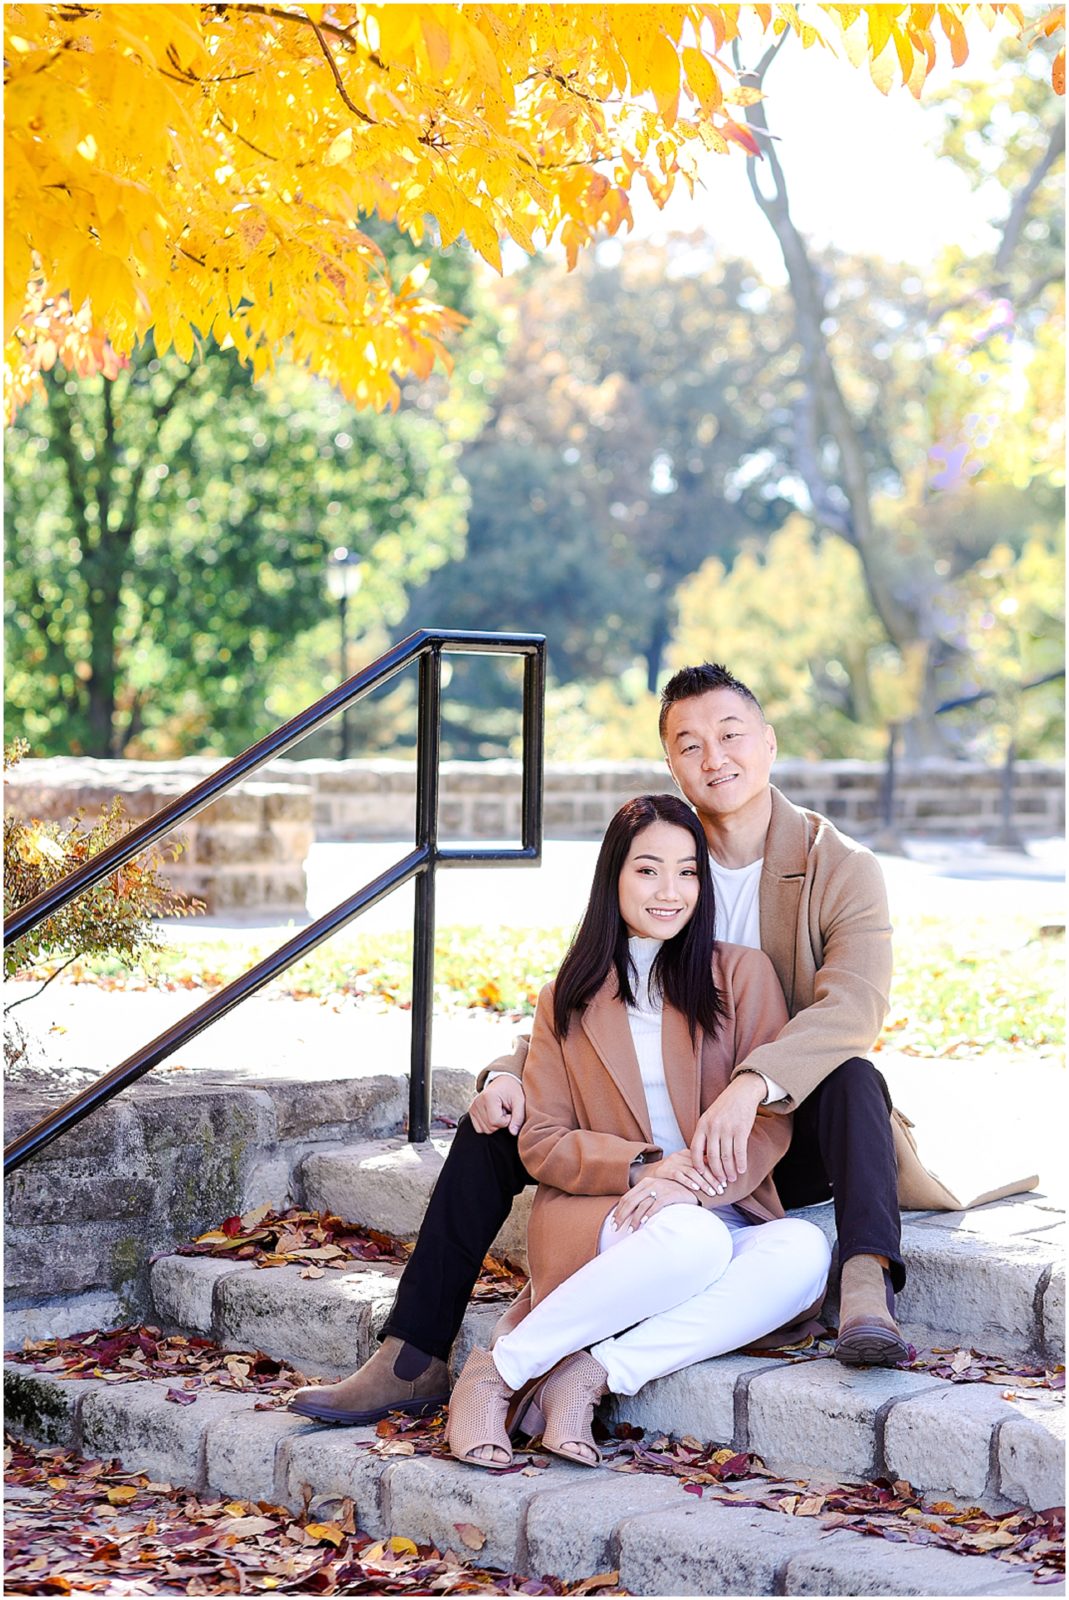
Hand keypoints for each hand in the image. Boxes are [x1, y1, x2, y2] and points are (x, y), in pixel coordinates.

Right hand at [469, 1074, 524, 1135]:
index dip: (507, 1120)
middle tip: (505, 1111)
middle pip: (490, 1127)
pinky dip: (488, 1125)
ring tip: (500, 1112)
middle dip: (501, 1123)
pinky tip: (493, 1115)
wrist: (503, 1082)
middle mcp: (477, 1102)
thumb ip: (518, 1117)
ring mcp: (473, 1107)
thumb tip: (513, 1132)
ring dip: (495, 1124)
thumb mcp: (520, 1101)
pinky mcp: (472, 1112)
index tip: (510, 1111)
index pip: (496, 1121)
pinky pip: (480, 1129)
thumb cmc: (512, 1091)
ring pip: (485, 1130)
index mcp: (488, 1097)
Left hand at [612, 1174, 698, 1231]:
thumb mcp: (657, 1192)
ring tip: (630, 1230)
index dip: (618, 1211)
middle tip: (615, 1229)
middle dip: (621, 1216)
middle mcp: (650, 1184)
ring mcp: (660, 1188)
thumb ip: (644, 1199)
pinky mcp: (669, 1194)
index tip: (613, 1222)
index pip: (626, 1197)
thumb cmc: (673, 1193)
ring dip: (634, 1219)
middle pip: (630, 1201)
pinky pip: (656, 1205)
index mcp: (645, 1183)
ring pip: (641, 1205)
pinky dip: (648, 1214)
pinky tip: (643, 1222)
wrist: (693, 1188)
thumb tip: (630, 1214)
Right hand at [638, 1149, 717, 1200]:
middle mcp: (681, 1155)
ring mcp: (673, 1162)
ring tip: (712, 1192)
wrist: (649, 1173)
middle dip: (713, 1179)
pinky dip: (688, 1182)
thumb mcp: (685, 1166)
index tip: (725, 1182)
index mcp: (688, 1153)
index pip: (706, 1160)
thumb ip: (699, 1168)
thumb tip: (720, 1174)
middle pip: (701, 1166)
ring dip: (704, 1183)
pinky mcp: (665, 1170)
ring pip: (692, 1172)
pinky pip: (679, 1176)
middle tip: (722, 1189)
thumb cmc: (671, 1172)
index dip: (717, 1171)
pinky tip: (696, 1188)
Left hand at [690, 1073, 766, 1188]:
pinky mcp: (741, 1129)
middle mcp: (713, 1127)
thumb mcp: (709, 1117)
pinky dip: (740, 1163)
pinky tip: (741, 1170)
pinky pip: (739, 1152)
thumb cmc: (724, 1107)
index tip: (702, 1175)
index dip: (697, 1165)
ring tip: (732, 1178)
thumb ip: (705, 1135)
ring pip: (726, 1157)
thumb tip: (704, 1157)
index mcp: (702, 1125)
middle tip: (720, 1181)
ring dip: (730, 1171)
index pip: (695, 1149)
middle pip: (712, 1157)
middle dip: (716, 1172)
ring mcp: (727, 1128)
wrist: (742, 1092)